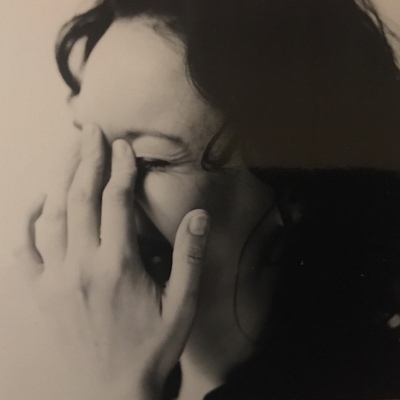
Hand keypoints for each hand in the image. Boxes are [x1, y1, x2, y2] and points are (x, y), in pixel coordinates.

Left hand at [14, 125, 209, 399]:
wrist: (112, 390)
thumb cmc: (152, 347)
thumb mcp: (182, 305)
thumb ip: (189, 257)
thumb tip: (199, 216)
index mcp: (118, 265)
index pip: (116, 201)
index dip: (121, 168)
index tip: (122, 145)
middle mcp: (82, 266)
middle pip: (80, 198)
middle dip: (86, 159)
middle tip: (89, 130)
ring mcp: (56, 279)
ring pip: (52, 216)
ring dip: (60, 179)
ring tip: (67, 151)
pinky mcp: (41, 294)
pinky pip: (25, 250)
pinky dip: (28, 222)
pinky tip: (37, 202)